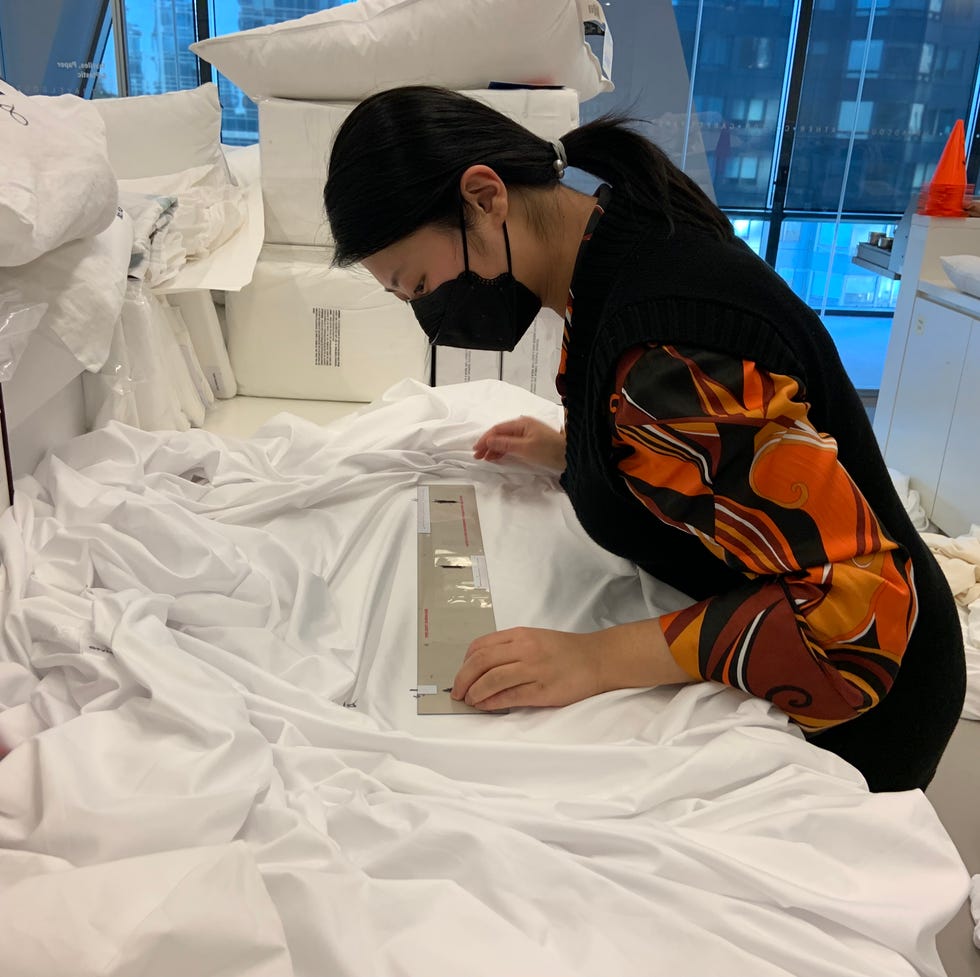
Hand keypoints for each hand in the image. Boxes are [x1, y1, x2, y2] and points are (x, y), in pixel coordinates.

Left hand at [451, 627, 602, 710]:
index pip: (480, 646)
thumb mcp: (534, 638)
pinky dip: (492, 703)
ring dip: (475, 693)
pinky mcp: (542, 690)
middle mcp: (524, 649)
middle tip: (458, 692)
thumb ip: (509, 648)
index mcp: (520, 635)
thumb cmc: (565, 650)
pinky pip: (509, 697)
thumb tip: (481, 667)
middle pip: (481, 662)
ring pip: (491, 680)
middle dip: (463, 679)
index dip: (465, 662)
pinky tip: (486, 706)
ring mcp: (533, 669)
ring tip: (471, 701)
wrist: (597, 659)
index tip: (461, 674)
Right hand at [472, 416, 565, 471]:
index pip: (497, 430)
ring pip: (506, 439)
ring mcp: (528, 433)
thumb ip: (505, 444)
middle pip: (500, 434)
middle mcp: (523, 425)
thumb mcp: (525, 448)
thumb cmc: (549, 450)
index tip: (476, 450)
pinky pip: (513, 444)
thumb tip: (489, 441)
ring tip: (486, 458)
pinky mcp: (532, 442)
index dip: (485, 439)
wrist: (570, 456)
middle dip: (488, 444)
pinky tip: (498, 456)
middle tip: (477, 456)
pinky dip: (504, 450)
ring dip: (495, 448)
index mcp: (521, 423)